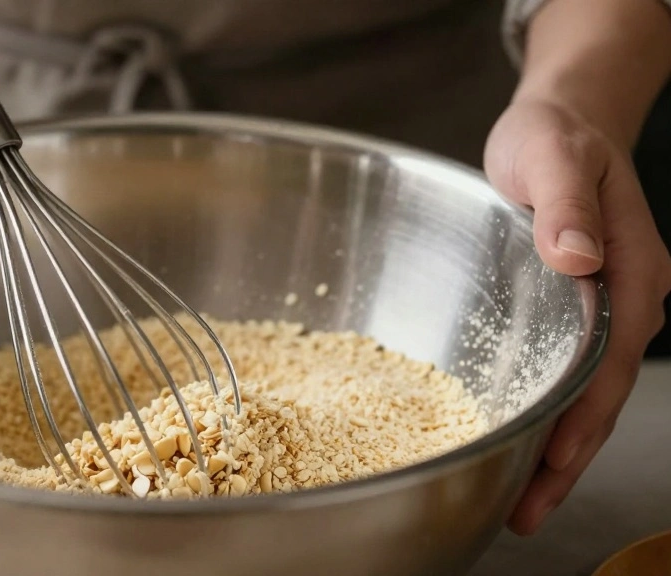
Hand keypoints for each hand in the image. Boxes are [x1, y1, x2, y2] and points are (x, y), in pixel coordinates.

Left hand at [484, 98, 670, 534]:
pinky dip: (548, 411)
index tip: (553, 462)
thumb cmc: (554, 136)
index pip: (610, 360)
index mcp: (633, 269)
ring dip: (558, 445)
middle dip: (568, 456)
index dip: (583, 416)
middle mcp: (627, 297)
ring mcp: (604, 308)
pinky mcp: (574, 309)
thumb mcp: (552, 156)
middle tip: (527, 511)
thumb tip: (579, 257)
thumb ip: (564, 205)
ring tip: (522, 499)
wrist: (560, 122)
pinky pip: (567, 371)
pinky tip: (523, 440)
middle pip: (601, 392)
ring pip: (586, 390)